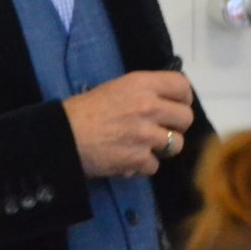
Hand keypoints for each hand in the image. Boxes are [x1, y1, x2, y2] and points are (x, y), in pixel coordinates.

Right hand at [63, 70, 193, 178]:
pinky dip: (143, 165)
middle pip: (186, 118)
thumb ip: (144, 93)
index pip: (182, 87)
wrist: (64, 136)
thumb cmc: (85, 109)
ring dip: (162, 147)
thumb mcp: (117, 88)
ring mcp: (146, 134)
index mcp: (143, 84)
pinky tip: (128, 159)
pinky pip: (155, 165)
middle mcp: (149, 107)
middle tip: (161, 128)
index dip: (183, 98)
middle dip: (176, 125)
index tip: (175, 105)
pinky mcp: (139, 158)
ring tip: (145, 145)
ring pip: (176, 144)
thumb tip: (165, 101)